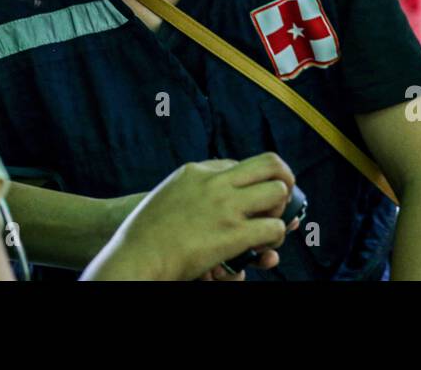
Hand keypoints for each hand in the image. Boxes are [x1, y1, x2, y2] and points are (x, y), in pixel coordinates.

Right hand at [84, 153, 294, 280]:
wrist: (136, 256)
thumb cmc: (145, 235)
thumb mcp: (166, 196)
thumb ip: (190, 191)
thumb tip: (212, 201)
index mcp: (196, 171)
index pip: (239, 164)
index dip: (252, 181)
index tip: (254, 196)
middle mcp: (215, 182)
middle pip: (270, 164)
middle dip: (284, 180)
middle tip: (283, 198)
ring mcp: (226, 206)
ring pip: (278, 192)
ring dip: (280, 212)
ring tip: (271, 227)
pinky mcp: (234, 233)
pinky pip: (273, 228)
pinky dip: (275, 238)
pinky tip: (264, 248)